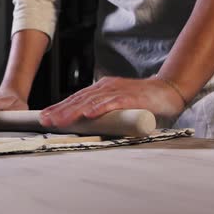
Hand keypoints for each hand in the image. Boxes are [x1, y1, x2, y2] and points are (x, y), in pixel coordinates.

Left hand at [39, 76, 185, 127]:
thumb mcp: (117, 106)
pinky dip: (100, 108)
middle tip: (45, 121)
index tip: (44, 118)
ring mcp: (118, 91)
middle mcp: (106, 87)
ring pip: (91, 101)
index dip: (59, 108)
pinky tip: (89, 114)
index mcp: (101, 89)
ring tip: (60, 120)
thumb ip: (104, 113)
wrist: (169, 89)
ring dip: (74, 112)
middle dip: (60, 111)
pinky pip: (113, 102)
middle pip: (78, 100)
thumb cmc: (142, 101)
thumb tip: (86, 126)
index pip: (76, 99)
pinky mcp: (131, 97)